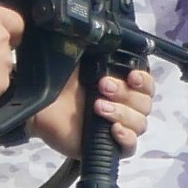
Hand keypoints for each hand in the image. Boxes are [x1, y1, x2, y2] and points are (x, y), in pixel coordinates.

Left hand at [26, 56, 159, 159]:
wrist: (40, 107)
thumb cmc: (61, 84)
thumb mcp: (81, 62)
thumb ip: (100, 53)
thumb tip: (111, 39)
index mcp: (123, 86)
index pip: (147, 85)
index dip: (144, 81)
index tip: (132, 76)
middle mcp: (125, 106)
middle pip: (145, 104)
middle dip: (126, 94)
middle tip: (102, 86)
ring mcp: (119, 127)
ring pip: (140, 124)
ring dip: (122, 113)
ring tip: (98, 107)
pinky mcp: (110, 147)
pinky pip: (130, 147)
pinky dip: (126, 137)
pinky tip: (113, 129)